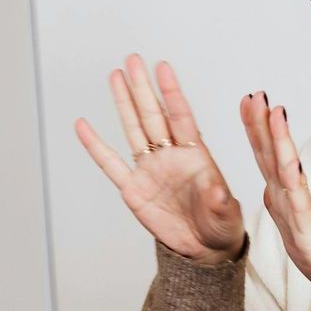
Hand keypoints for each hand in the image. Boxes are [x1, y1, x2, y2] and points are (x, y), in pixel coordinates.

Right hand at [76, 55, 245, 264]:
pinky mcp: (133, 189)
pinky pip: (110, 164)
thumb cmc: (220, 225)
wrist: (203, 250)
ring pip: (133, 129)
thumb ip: (219, 200)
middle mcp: (170, 156)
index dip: (171, 92)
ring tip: (115, 75)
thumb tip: (217, 190)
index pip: (181, 117)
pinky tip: (83, 125)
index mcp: (196, 155)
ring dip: (123, 102)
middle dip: (143, 87)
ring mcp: (150, 170)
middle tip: (133, 60)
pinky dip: (95, 145)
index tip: (163, 68)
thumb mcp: (226, 214)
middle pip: (153, 115)